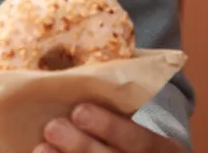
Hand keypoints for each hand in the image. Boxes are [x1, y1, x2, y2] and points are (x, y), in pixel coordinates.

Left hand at [34, 104, 183, 152]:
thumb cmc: (136, 132)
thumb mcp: (143, 118)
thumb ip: (124, 103)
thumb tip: (86, 63)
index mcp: (165, 149)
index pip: (142, 140)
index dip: (112, 127)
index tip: (79, 109)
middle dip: (82, 147)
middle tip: (52, 126)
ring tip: (41, 148)